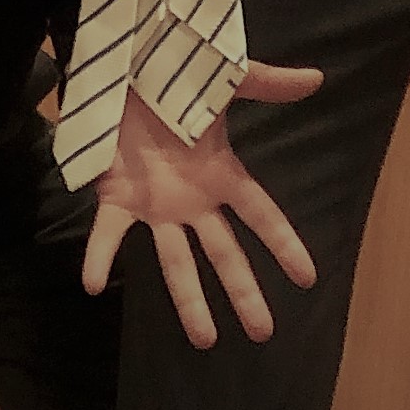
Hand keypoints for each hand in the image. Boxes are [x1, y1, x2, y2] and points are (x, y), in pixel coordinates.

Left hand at [82, 60, 322, 347]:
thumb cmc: (176, 78)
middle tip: (262, 333)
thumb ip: (267, 83)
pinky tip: (93, 284)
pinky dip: (99, 258)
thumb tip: (316, 78)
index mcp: (220, 174)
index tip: (308, 279)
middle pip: (224, 254)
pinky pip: (108, 234)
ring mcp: (155, 204)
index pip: (261, 216)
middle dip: (243, 292)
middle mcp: (192, 200)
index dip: (284, 245)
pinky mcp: (116, 196)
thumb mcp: (225, 80)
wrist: (124, 69)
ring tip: (205, 340)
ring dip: (188, 300)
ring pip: (175, 261)